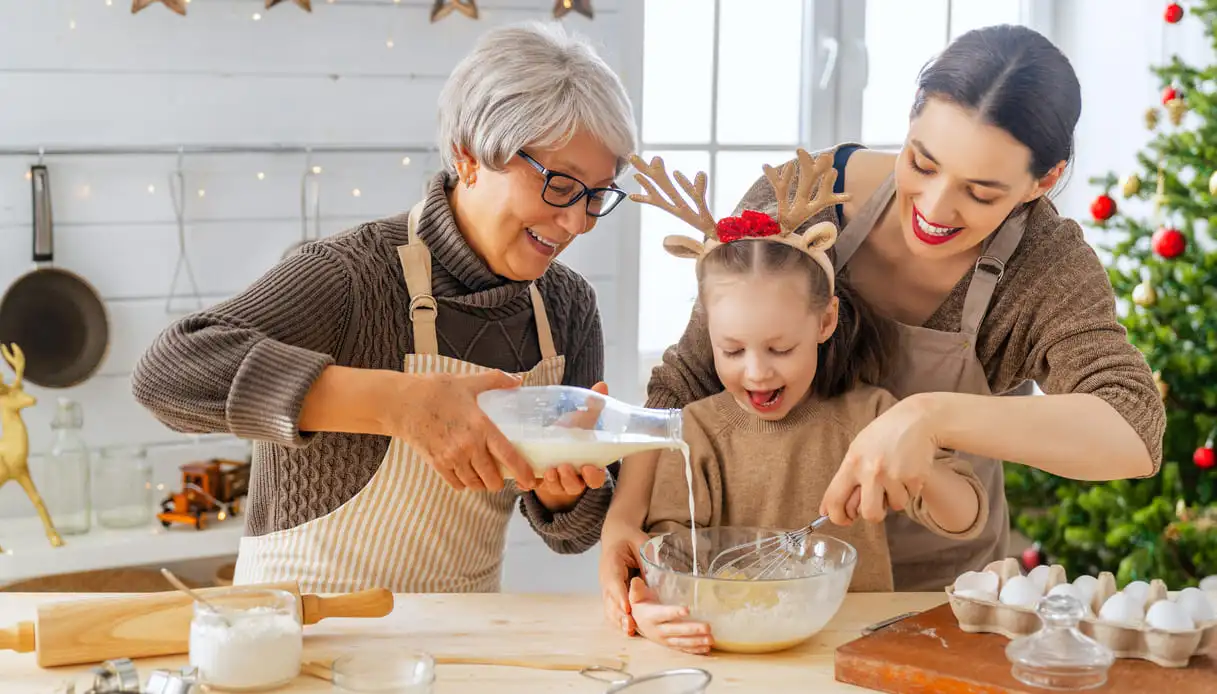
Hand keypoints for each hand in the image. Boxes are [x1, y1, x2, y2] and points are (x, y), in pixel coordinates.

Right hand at [394, 369, 535, 491]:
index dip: (523, 471)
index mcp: (481, 427)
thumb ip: (495, 380)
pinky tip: (466, 475)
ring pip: (475, 484)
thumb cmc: (435, 390)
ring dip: (482, 483)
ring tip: (484, 476)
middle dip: (500, 481)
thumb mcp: (468, 382)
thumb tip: (517, 379)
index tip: (531, 480)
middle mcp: (468, 446)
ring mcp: (452, 458)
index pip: (508, 455)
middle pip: (492, 478)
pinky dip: (464, 483)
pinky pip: (456, 484)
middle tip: (502, 476)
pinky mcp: (437, 464)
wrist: (402, 403)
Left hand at [533, 382, 610, 511]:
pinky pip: (531, 487)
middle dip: (569, 480)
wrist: (551, 442)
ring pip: (556, 489)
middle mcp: (574, 477)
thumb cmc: (570, 432)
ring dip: (552, 482)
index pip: (596, 478)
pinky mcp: (537, 481)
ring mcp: (555, 482)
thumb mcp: (582, 420)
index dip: (594, 476)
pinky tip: (522, 481)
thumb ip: (593, 406)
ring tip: (547, 471)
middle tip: (563, 467)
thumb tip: (602, 385)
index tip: (589, 467)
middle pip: (575, 487)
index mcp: (588, 465)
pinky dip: (527, 485)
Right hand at [599, 520, 649, 635]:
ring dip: (618, 619)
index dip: (620, 596)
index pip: (614, 581)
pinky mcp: (611, 593)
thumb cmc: (629, 538)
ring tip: (629, 631)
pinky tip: (627, 630)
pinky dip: (618, 619)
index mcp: (611, 561)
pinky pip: (612, 608)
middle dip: (620, 613)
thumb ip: (649, 559)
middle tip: (630, 626)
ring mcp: (606, 586)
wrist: (616, 536)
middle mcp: (606, 576)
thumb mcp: (641, 543)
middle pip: (610, 598)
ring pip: (609, 605)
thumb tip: (663, 577)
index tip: (628, 607)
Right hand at [628, 577, 712, 654]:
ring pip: (681, 642)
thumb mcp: (636, 596)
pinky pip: (682, 648)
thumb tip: (636, 580)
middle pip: (676, 630)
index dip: (674, 612)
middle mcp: (658, 630)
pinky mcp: (669, 645)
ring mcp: (664, 639)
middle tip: (707, 627)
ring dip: (696, 641)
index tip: (687, 610)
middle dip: (692, 629)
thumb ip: (636, 588)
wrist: (635, 623)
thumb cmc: (640, 606)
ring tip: (710, 639)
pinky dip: (694, 650)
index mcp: (651, 616)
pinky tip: (706, 648)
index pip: (664, 614)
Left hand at [820, 396, 937, 524]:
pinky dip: (909, 488)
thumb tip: (826, 510)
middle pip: (869, 514)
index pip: (835, 499)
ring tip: (895, 476)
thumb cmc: (883, 435)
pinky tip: (908, 470)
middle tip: (876, 504)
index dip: (837, 516)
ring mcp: (893, 475)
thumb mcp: (857, 449)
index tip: (844, 519)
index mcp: (852, 463)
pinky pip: (910, 496)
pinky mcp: (914, 477)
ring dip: (895, 497)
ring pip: (894, 507)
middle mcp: (871, 471)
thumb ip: (844, 478)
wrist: (915, 420)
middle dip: (873, 514)